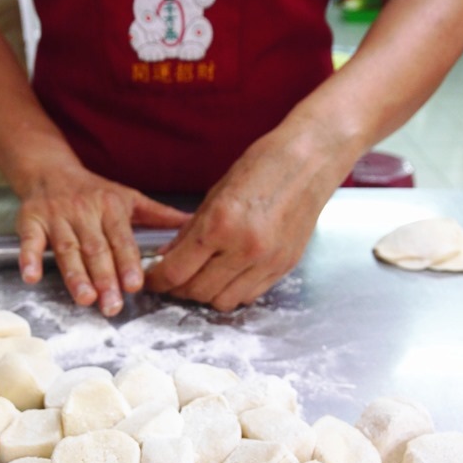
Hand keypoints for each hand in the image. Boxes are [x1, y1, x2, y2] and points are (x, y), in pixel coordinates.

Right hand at [16, 161, 189, 315]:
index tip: (135, 285)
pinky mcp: (31, 220)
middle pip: (95, 249)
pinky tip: (32, 276)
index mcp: (111, 207)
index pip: (121, 239)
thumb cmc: (94, 191)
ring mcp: (56, 217)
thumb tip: (193, 225)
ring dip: (75, 275)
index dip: (128, 262)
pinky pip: (29, 241)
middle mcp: (84, 211)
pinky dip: (29, 258)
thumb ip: (159, 216)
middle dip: (105, 278)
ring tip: (85, 298)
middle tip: (112, 305)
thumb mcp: (129, 198)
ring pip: (67, 249)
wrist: (49, 169)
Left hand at [145, 128, 339, 310]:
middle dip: (178, 289)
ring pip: (223, 301)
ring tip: (200, 279)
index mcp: (220, 224)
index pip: (177, 271)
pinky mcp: (284, 268)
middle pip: (197, 291)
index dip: (158, 280)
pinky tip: (227, 275)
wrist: (310, 161)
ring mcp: (267, 262)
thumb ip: (189, 231)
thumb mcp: (215, 194)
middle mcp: (244, 248)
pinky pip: (249, 296)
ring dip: (205, 294)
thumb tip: (167, 257)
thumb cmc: (262, 167)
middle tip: (173, 280)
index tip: (152, 279)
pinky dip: (232, 291)